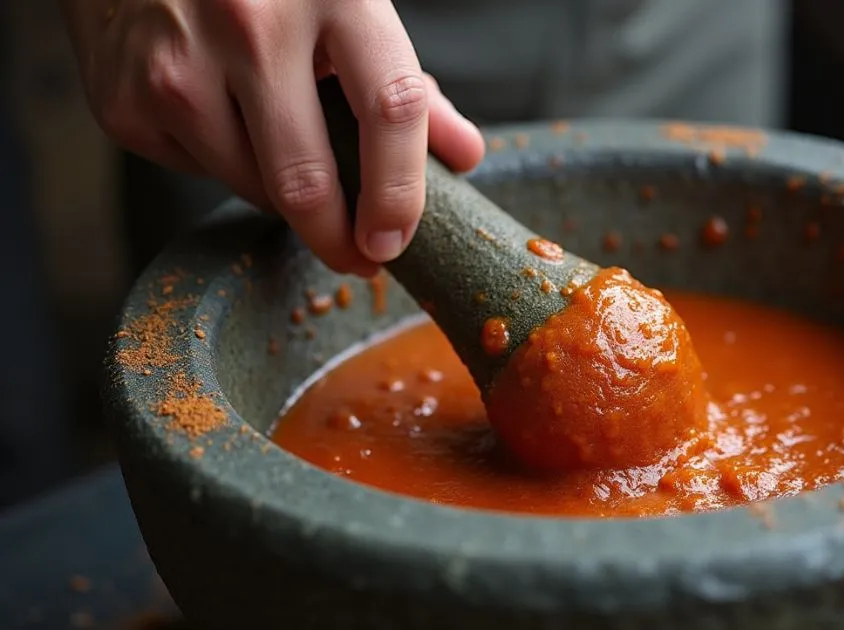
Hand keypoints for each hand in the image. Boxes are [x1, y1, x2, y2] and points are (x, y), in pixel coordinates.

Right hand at [61, 0, 485, 275]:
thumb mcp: (348, 8)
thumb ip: (407, 83)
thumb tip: (464, 155)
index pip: (389, 109)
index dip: (400, 192)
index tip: (394, 240)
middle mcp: (250, 24)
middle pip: (306, 177)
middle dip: (337, 238)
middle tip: (356, 255)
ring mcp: (179, 62)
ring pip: (250, 186)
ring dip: (278, 194)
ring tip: (279, 146)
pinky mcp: (127, 98)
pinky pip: (197, 171)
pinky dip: (220, 163)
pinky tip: (216, 113)